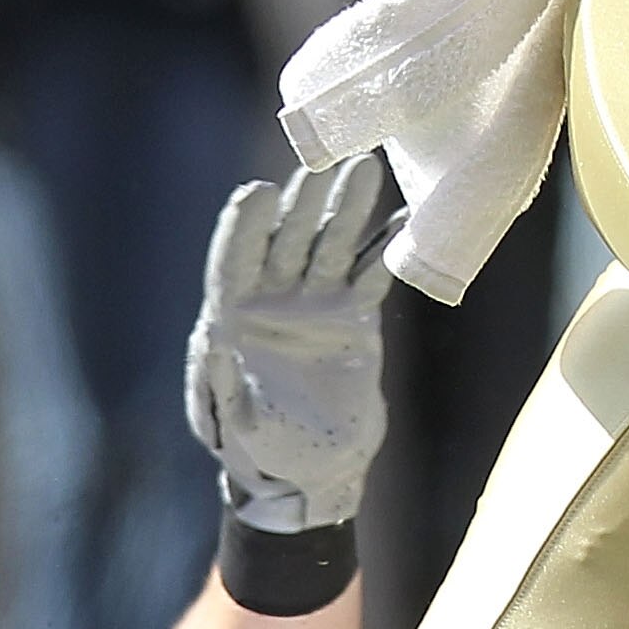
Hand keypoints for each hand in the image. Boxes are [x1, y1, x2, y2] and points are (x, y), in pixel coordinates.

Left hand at [188, 155, 395, 535]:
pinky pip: (372, 275)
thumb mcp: (232, 424)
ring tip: (365, 166)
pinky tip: (411, 218)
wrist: (310, 468)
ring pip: (331, 245)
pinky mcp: (353, 316)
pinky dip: (390, 250)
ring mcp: (314, 302)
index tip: (258, 192)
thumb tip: (217, 340)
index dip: (244, 228)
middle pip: (287, 240)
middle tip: (320, 160)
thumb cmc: (258, 448)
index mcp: (232, 318)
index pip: (235, 262)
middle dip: (303, 202)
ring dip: (348, 209)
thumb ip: (223, 386)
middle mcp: (272, 299)